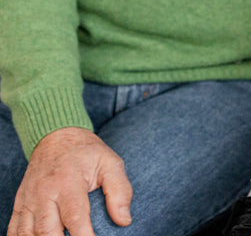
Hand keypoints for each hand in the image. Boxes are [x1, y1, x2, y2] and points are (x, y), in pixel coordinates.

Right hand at [8, 128, 130, 235]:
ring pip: (28, 233)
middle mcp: (44, 192)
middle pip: (47, 229)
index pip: (75, 216)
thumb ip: (120, 191)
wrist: (56, 137)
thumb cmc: (87, 153)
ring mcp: (28, 199)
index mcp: (68, 181)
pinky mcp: (19, 204)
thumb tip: (124, 220)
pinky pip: (14, 229)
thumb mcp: (111, 163)